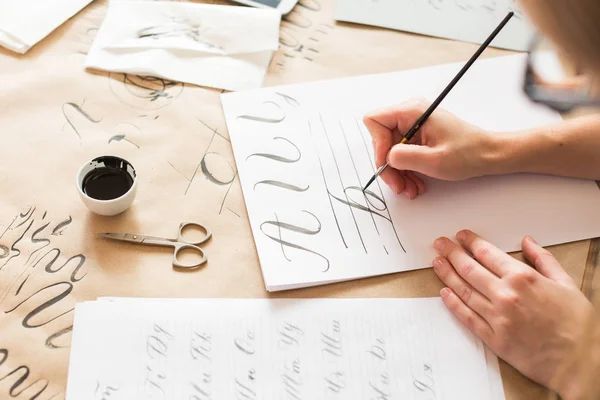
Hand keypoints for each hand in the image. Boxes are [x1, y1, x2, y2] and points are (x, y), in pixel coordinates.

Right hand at [363, 99, 497, 198]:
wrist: (488, 155)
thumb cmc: (468, 153)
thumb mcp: (434, 160)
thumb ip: (405, 157)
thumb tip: (386, 157)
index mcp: (412, 111)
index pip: (375, 121)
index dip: (377, 145)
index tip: (389, 164)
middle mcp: (409, 115)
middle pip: (381, 140)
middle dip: (388, 166)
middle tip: (399, 186)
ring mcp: (413, 126)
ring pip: (390, 151)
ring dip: (398, 173)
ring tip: (411, 188)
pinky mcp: (417, 137)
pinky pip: (401, 154)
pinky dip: (406, 171)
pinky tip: (416, 183)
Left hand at [432, 230, 593, 398]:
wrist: (581, 362)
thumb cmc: (577, 324)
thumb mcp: (566, 283)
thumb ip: (543, 259)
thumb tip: (527, 241)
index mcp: (523, 278)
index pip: (487, 253)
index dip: (470, 242)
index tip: (460, 236)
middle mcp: (506, 295)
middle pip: (469, 268)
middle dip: (452, 253)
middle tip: (440, 244)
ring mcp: (497, 317)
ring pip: (463, 290)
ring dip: (447, 274)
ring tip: (436, 263)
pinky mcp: (493, 338)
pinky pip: (467, 317)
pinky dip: (453, 304)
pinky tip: (443, 293)